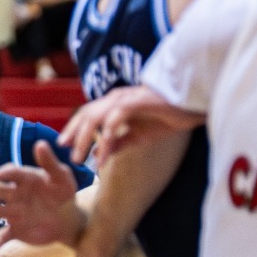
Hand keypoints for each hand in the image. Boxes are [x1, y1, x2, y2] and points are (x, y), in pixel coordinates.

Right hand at [0, 142, 84, 248]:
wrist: (68, 221)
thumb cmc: (64, 194)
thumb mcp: (61, 178)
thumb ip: (50, 163)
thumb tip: (40, 144)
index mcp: (25, 179)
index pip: (12, 172)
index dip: (5, 172)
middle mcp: (15, 194)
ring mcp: (13, 212)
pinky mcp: (15, 230)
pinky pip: (3, 235)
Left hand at [60, 85, 198, 164]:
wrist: (191, 105)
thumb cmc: (167, 116)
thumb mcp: (139, 136)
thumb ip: (119, 143)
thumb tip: (98, 154)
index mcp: (115, 104)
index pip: (88, 114)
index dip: (74, 129)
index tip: (65, 145)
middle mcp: (116, 99)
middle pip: (86, 114)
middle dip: (72, 133)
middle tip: (64, 152)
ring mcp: (125, 99)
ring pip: (95, 117)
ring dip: (84, 138)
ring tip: (78, 158)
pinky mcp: (135, 102)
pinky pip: (114, 121)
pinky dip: (106, 139)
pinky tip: (103, 155)